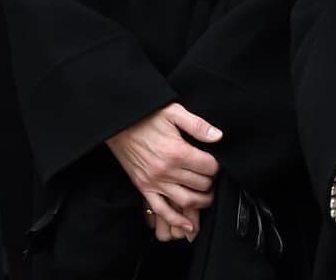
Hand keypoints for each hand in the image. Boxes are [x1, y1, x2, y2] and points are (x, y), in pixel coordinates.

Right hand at [106, 102, 221, 237]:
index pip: (209, 167)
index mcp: (177, 152)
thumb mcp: (173, 111)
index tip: (215, 163)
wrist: (117, 124)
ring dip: (202, 202)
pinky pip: (162, 210)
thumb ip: (197, 125)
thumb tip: (218, 136)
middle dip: (211, 182)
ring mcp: (155, 182)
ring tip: (206, 196)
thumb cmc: (145, 117)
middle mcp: (166, 170)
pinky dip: (176, 220)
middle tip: (211, 176)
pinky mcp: (144, 188)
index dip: (216, 166)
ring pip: (186, 201)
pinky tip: (188, 224)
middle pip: (201, 184)